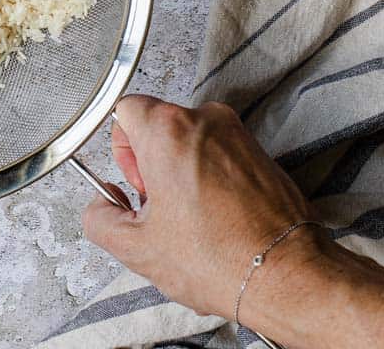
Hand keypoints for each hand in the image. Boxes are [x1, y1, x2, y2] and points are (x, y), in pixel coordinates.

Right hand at [81, 95, 321, 319]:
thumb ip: (100, 218)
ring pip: (191, 142)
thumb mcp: (135, 248)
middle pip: (159, 126)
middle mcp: (206, 119)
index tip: (134, 182)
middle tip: (160, 207)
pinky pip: (220, 154)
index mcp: (169, 129)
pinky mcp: (260, 153)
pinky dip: (211, 179)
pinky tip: (216, 220)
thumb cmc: (220, 258)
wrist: (283, 275)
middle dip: (152, 165)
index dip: (122, 149)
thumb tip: (101, 206)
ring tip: (191, 219)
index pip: (125, 109)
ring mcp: (237, 134)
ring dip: (182, 174)